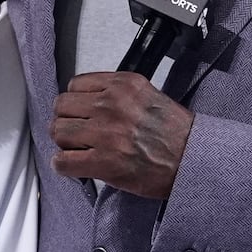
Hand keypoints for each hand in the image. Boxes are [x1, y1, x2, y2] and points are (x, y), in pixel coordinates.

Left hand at [49, 72, 192, 198]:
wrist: (193, 160)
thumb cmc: (176, 134)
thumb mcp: (149, 95)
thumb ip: (118, 94)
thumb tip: (87, 101)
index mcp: (124, 85)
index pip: (75, 85)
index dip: (75, 102)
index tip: (80, 113)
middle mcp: (112, 104)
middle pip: (61, 106)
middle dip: (66, 121)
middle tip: (76, 133)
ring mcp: (106, 133)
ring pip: (58, 131)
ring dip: (64, 144)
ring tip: (77, 150)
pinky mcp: (103, 161)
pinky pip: (62, 161)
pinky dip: (64, 166)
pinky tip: (76, 166)